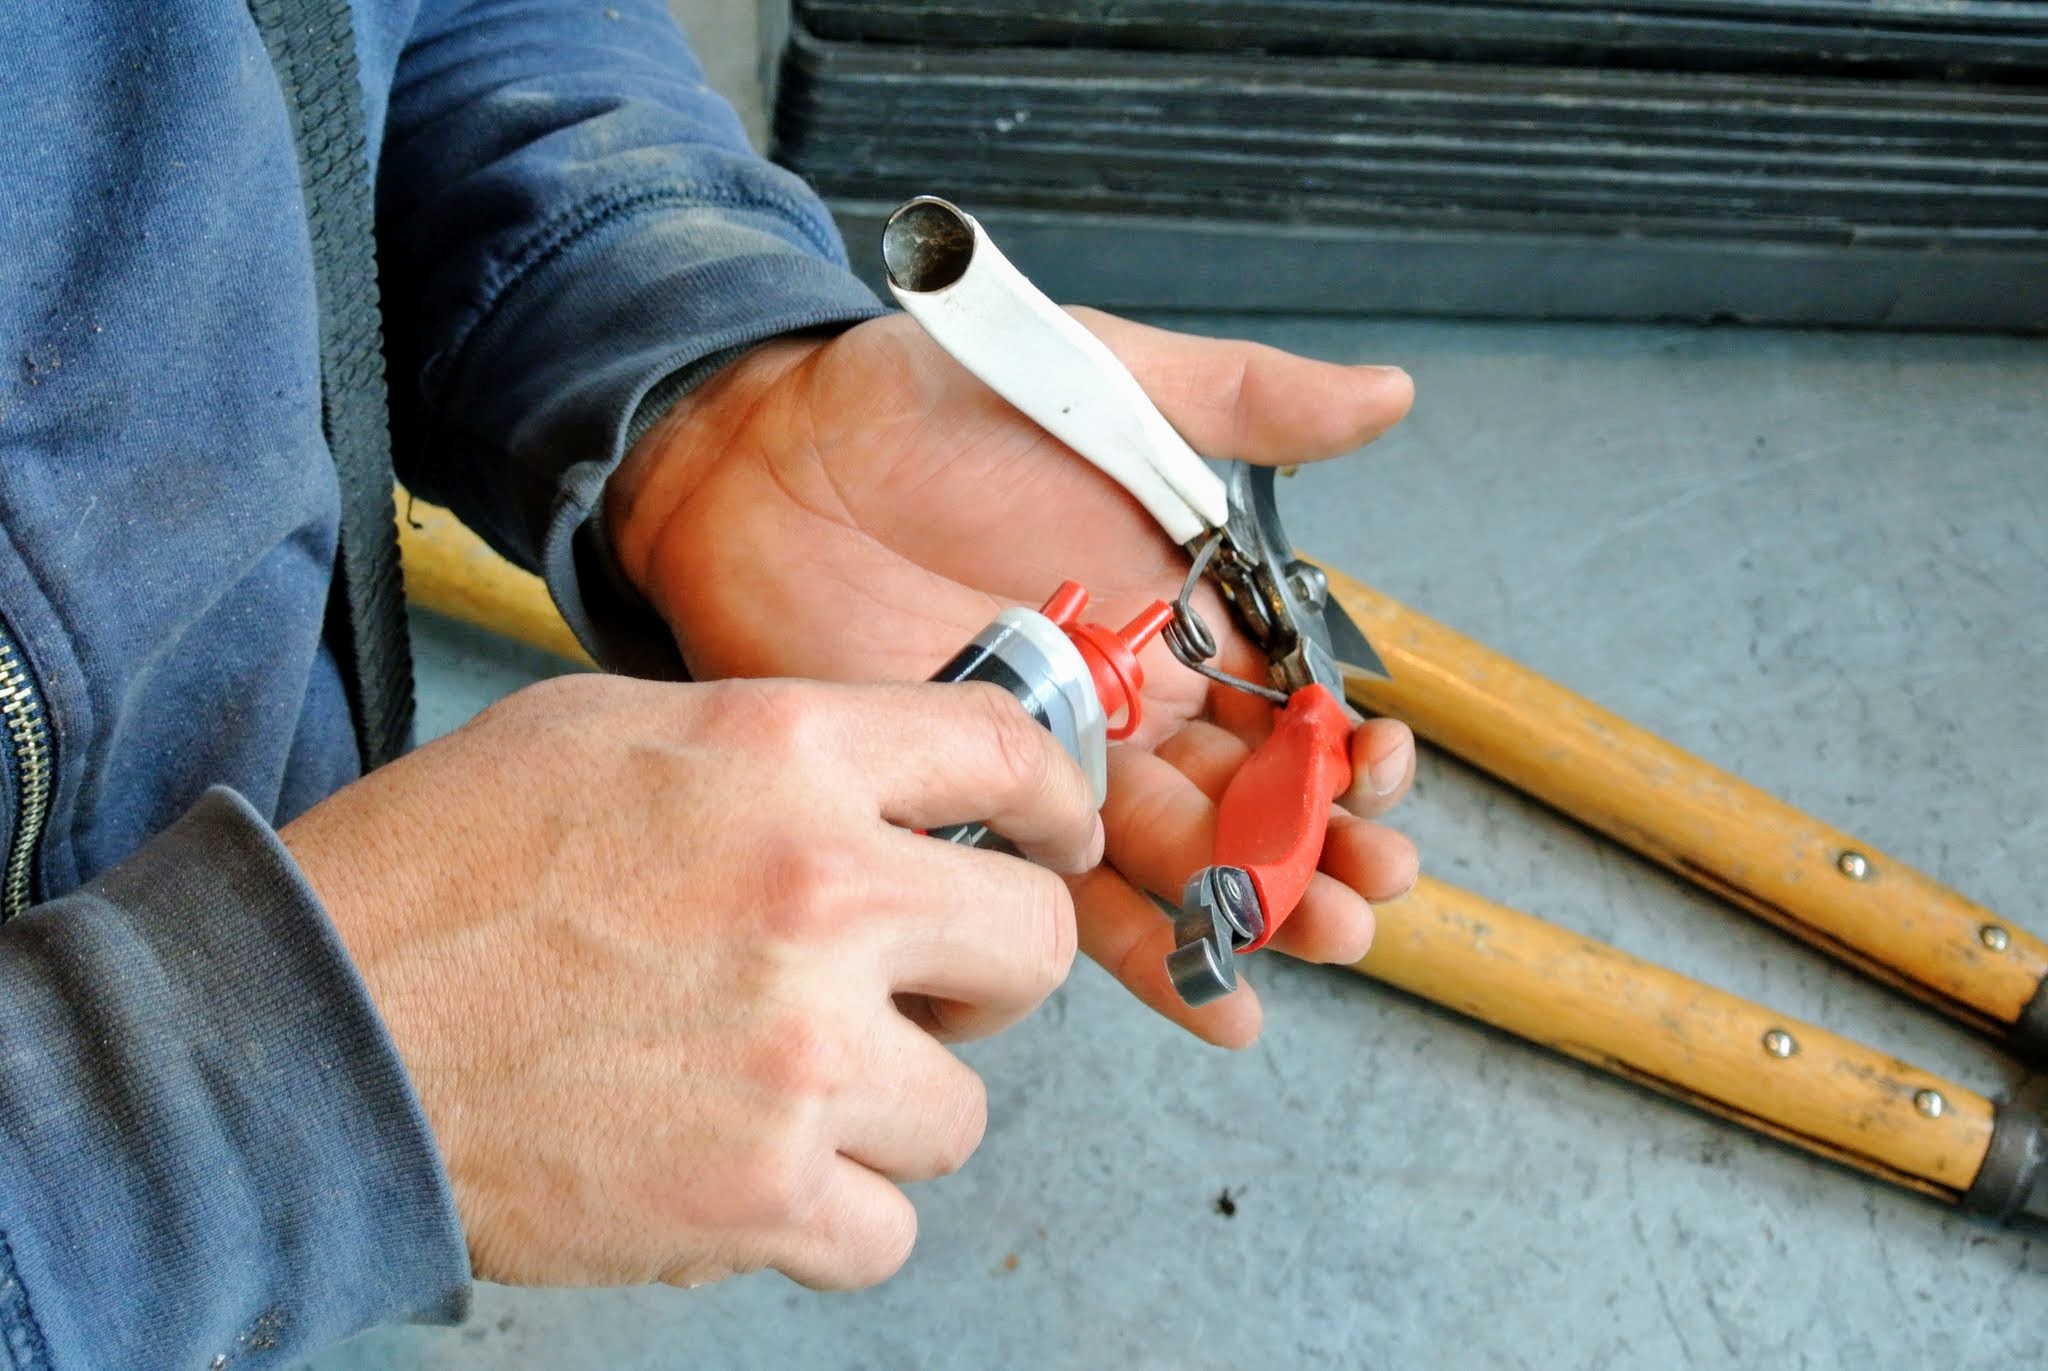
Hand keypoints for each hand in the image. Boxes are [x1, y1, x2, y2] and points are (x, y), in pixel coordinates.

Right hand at [280, 673, 1097, 1290]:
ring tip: (784, 1084)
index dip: (1054, 799)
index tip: (1053, 836)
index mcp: (786, 758)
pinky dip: (836, 1213)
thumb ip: (775, 752)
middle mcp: (821, 894)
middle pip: (1034, 944)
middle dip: (988, 968)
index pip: (1005, 754)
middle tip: (917, 984)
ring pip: (964, 1108)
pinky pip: (890, 1230)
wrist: (313, 1034)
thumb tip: (887, 788)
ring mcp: (801, 1056)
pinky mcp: (760, 1195)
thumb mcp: (608, 730)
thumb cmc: (441, 873)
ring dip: (893, 1104)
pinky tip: (757, 1169)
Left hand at [605, 309, 1419, 1048]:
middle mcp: (1137, 701)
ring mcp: (1060, 765)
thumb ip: (1244, 402)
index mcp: (1183, 611)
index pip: (1294, 703)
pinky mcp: (977, 810)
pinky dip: (1146, 955)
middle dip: (1321, 855)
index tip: (1378, 775)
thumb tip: (1392, 392)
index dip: (1349, 750)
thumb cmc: (934, 404)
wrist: (767, 457)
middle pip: (1255, 802)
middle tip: (1363, 901)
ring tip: (1314, 948)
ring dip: (1256, 914)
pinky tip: (1214, 1005)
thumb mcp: (1106, 385)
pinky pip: (1067, 900)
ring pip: (1181, 862)